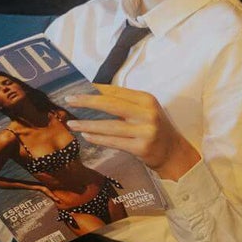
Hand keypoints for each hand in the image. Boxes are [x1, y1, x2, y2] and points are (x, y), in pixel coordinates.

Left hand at [74, 86, 199, 180]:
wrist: (172, 152)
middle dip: (87, 102)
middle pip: (112, 105)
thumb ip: (124, 103)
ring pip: (110, 126)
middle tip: (69, 100)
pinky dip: (98, 138)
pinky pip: (114, 142)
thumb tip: (92, 96)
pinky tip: (85, 136)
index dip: (95, 90)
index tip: (77, 89)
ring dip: (87, 124)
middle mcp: (147, 113)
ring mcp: (145, 131)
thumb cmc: (153, 128)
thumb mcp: (144, 111)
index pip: (116, 91)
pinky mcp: (142, 147)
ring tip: (71, 123)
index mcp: (146, 99)